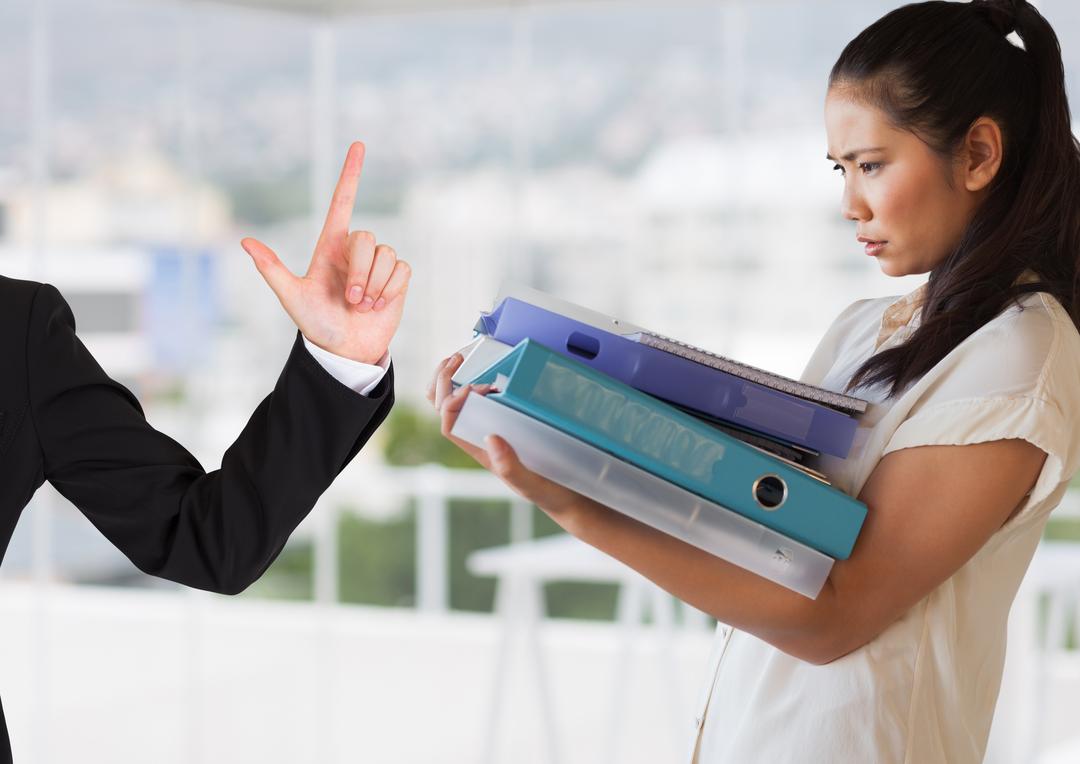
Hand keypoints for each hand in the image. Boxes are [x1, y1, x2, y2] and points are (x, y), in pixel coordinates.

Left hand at [241, 142, 409, 363]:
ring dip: (375, 285)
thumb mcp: (291, 297)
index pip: (342, 202)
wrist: (345, 349)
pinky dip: (390, 290)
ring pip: (387, 255)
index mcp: (330, 247)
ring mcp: (377, 265)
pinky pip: (402, 270)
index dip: (350, 173)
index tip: (358, 145)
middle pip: (367, 238)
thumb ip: (272, 269)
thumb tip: (245, 243)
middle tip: (351, 300)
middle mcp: (355, 251)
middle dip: (359, 272)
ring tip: (363, 305)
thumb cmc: (316, 323)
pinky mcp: (397, 279)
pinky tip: (379, 305)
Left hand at [427, 354, 600, 527]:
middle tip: (457, 360)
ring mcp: (492, 429)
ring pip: (455, 404)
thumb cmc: (550, 491)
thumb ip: (511, 468)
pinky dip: (474, 384)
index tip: (474, 387)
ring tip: (460, 359)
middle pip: (444, 410)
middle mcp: (481, 439)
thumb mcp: (532, 483)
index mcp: (481, 451)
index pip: (450, 425)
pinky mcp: (507, 422)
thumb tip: (490, 438)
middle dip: (443, 382)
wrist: (569, 497)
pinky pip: (479, 402)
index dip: (452, 402)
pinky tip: (488, 373)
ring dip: (451, 381)